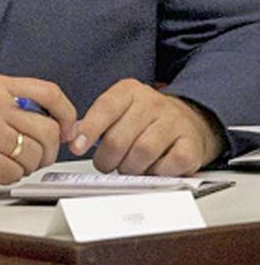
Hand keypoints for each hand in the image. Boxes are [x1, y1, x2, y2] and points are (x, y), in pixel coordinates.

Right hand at [0, 74, 76, 194]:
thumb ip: (12, 106)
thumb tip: (53, 123)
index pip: (49, 92)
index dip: (67, 114)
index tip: (68, 131)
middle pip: (47, 129)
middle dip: (47, 152)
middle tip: (34, 159)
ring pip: (33, 154)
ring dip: (26, 167)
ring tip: (7, 164)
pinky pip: (13, 172)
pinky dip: (8, 177)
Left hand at [69, 78, 225, 175]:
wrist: (190, 120)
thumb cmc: (147, 119)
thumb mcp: (120, 109)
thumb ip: (97, 121)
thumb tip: (73, 138)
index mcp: (130, 91)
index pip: (105, 108)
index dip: (89, 130)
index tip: (76, 147)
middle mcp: (153, 103)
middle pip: (119, 138)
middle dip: (107, 159)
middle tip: (106, 164)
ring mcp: (174, 123)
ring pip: (142, 153)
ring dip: (130, 168)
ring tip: (128, 167)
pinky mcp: (191, 145)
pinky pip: (168, 166)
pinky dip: (155, 174)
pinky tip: (152, 169)